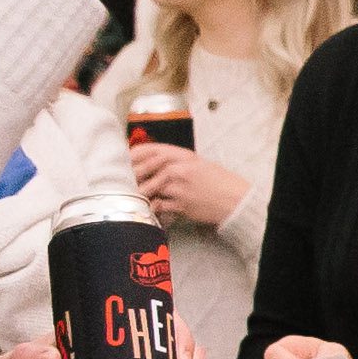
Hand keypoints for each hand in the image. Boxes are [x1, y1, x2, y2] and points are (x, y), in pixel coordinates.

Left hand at [127, 141, 248, 228]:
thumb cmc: (218, 181)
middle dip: (132, 175)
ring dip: (140, 192)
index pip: (150, 150)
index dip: (134, 154)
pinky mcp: (180, 204)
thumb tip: (151, 163)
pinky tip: (150, 208)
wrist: (235, 200)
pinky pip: (158, 206)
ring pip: (149, 188)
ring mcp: (179, 187)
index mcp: (183, 155)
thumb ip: (175, 160)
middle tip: (123, 180)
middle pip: (145, 168)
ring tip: (133, 195)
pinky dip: (152, 208)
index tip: (124, 159)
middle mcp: (179, 168)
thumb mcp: (197, 163)